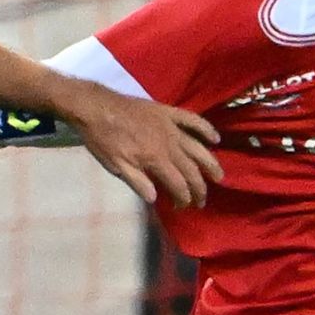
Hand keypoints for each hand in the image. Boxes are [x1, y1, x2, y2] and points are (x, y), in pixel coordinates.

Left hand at [61, 82, 221, 207]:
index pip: (178, 183)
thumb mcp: (115, 165)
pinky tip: (215, 138)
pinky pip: (192, 120)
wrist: (95, 107)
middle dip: (199, 188)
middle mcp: (168, 143)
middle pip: (191, 169)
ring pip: (197, 147)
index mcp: (154, 158)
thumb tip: (155, 199)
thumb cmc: (102, 139)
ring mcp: (170, 126)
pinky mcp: (168, 112)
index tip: (182, 206)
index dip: (183, 198)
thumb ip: (137, 182)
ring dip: (210, 163)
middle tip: (201, 200)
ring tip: (219, 176)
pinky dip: (205, 128)